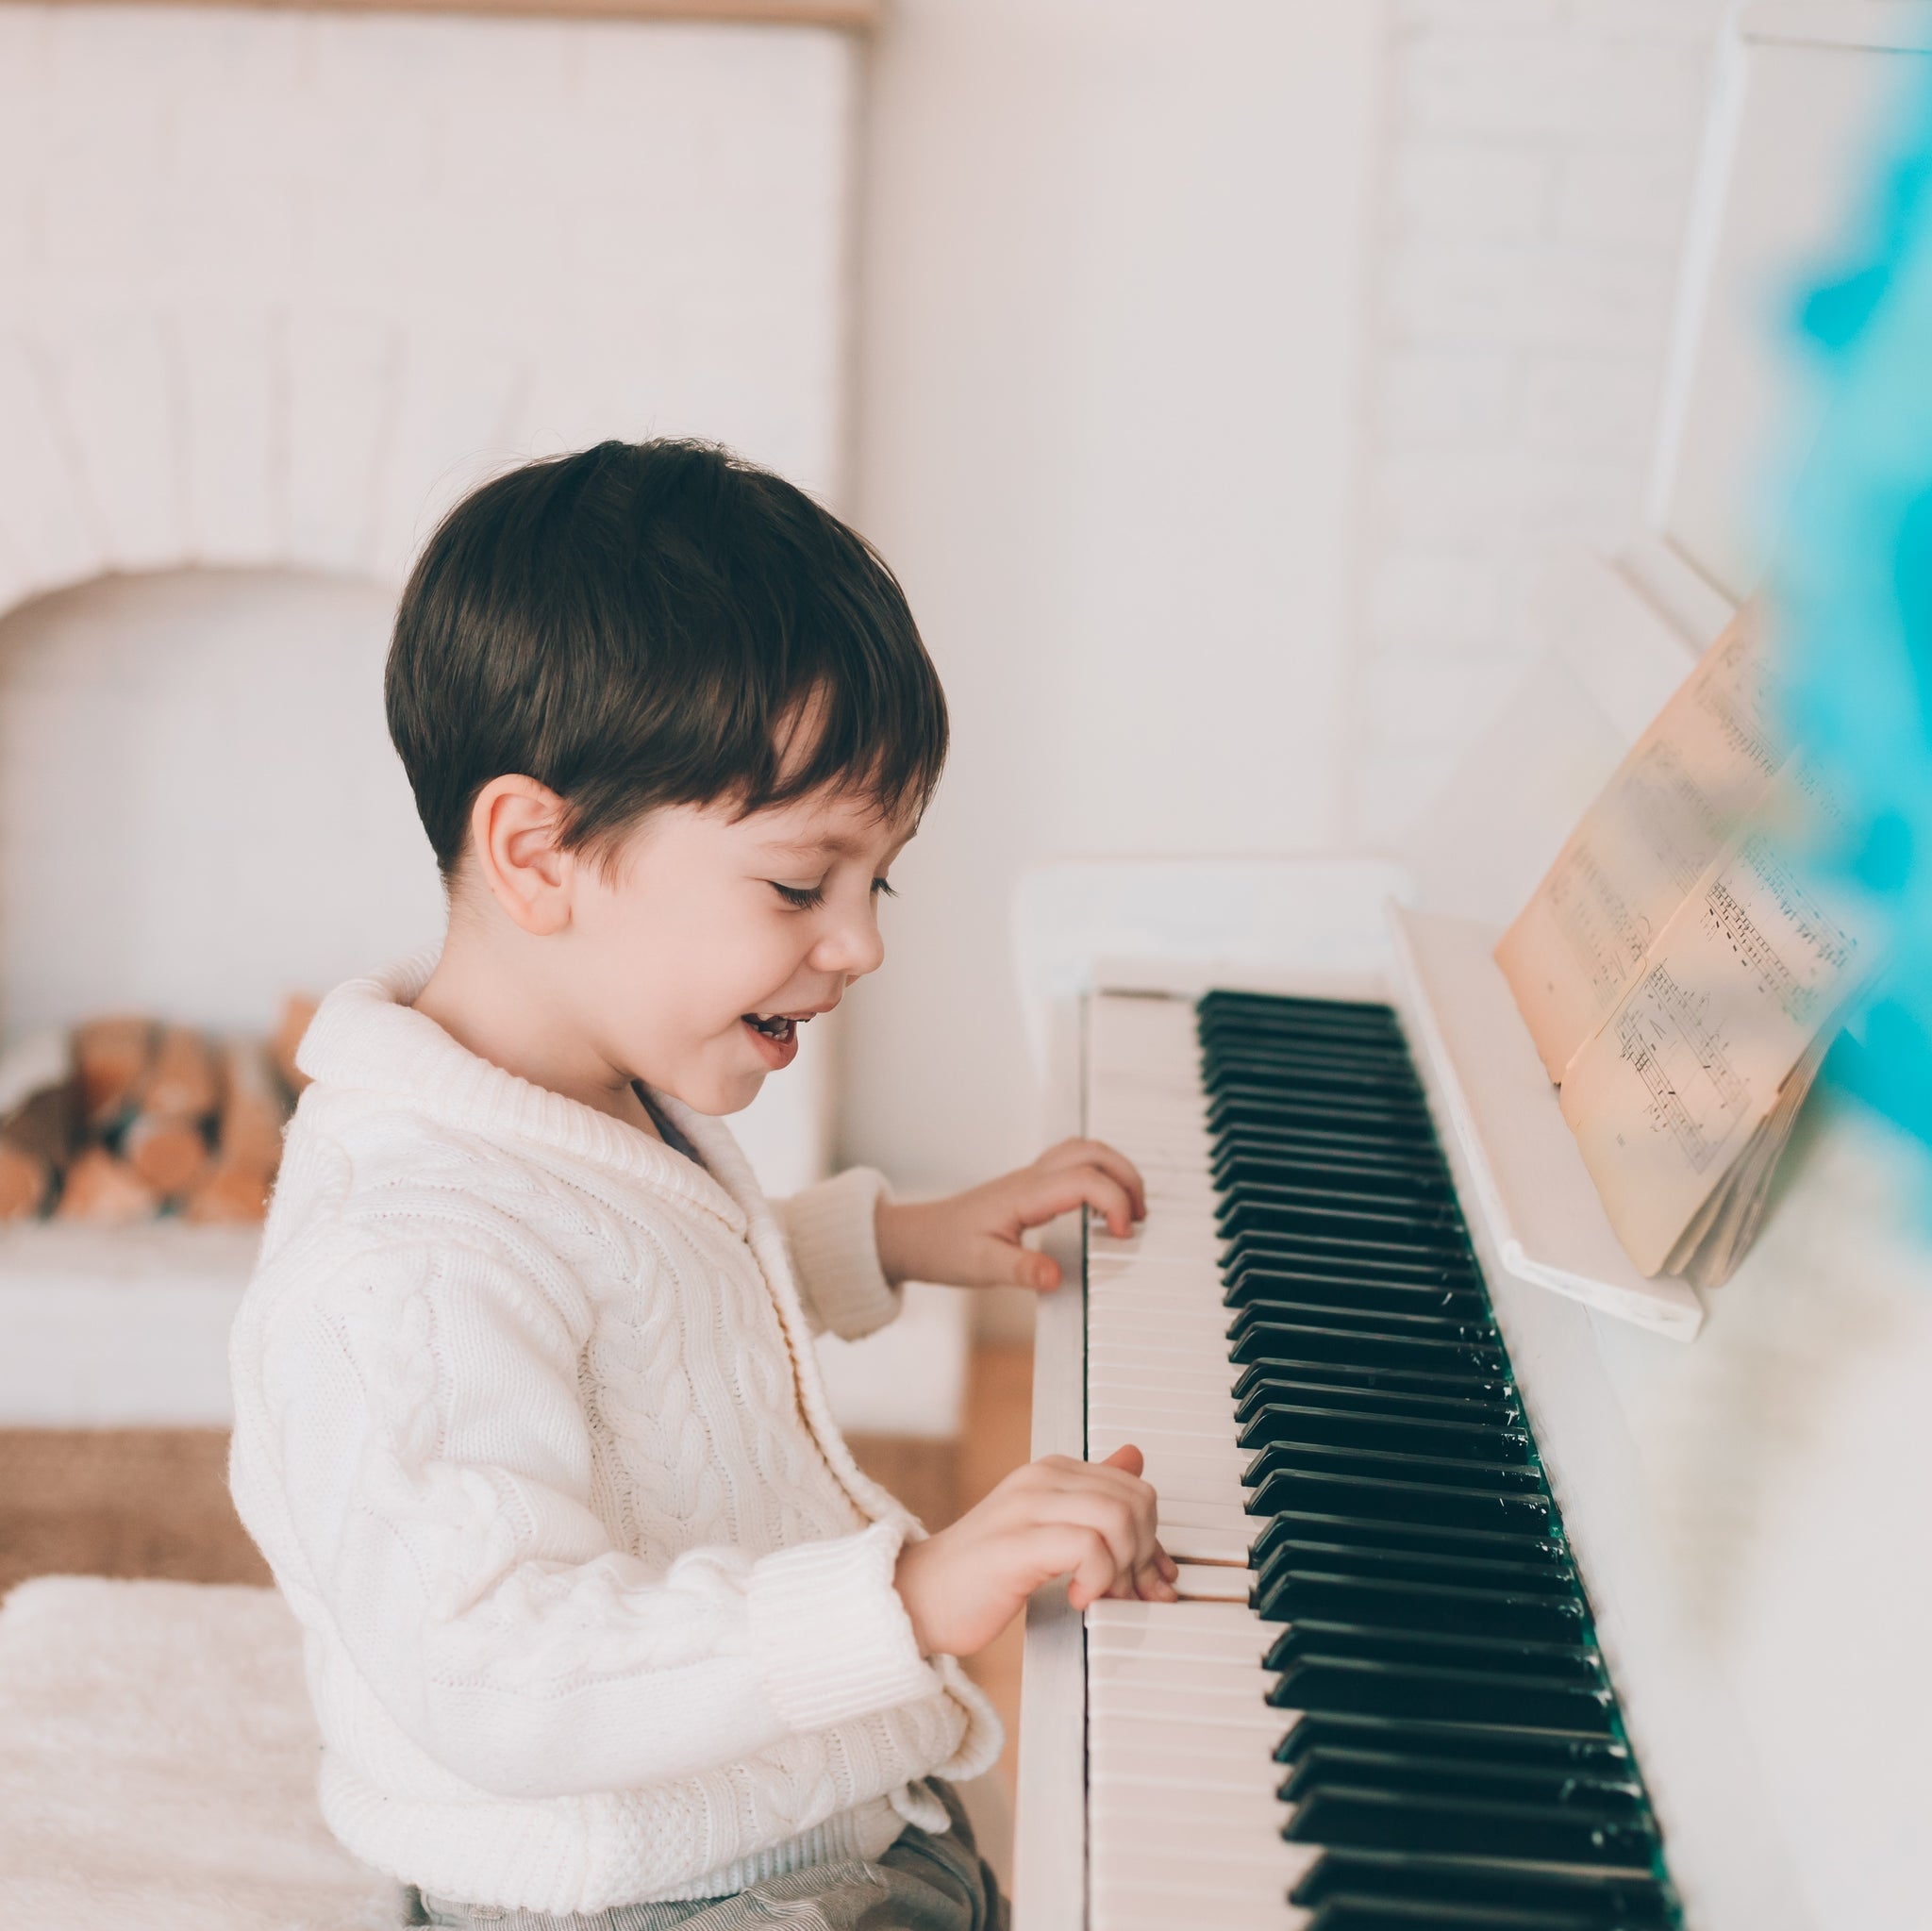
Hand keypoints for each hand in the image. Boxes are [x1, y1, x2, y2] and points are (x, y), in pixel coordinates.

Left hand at [873, 1138, 1147, 1290]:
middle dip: (1127, 1176)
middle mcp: (1031, 1178)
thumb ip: (1022, 1270)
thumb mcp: (982, 1267)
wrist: (917, 1237)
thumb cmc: (945, 1248)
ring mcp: (1030, 1178)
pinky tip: (1101, 1206)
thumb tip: (1057, 1276)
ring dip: (1115, 1170)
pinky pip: (1073, 1163)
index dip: (1115, 1202)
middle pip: (1092, 1151)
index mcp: (1025, 1194)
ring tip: (1130, 1209)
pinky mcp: (1029, 1185)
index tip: (1124, 1235)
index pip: (1085, 1179)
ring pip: (1084, 1150)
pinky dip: (1099, 1174)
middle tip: (1140, 1217)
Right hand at [893, 1445, 1178, 1656]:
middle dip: (1144, 1556)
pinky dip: (1097, 1579)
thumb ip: (1090, 1494)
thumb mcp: (1046, 1525)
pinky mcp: (1016, 1544)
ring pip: (1117, 1519)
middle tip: (1124, 1592)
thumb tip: (1134, 1459)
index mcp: (1052, 1471)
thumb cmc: (983, 1572)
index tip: (1144, 1579)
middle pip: (1134, 1501)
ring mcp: (1026, 1507)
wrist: (918, 1597)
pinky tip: (1076, 1597)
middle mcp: (1042, 1479)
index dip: (1152, 1539)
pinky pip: (1087, 1547)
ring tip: (1101, 1595)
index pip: (1135, 1488)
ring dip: (1123, 1570)